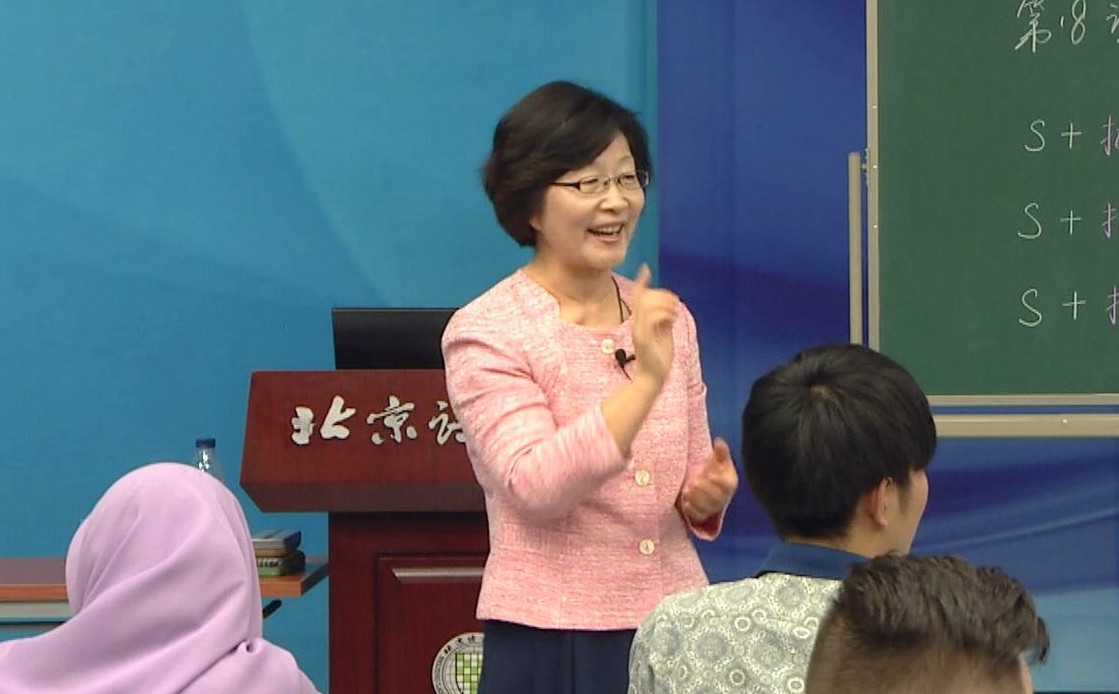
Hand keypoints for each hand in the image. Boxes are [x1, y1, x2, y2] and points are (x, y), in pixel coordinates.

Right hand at [629, 264, 678, 387]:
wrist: (652, 378)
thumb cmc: (658, 358)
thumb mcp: (663, 333)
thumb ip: (664, 319)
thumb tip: (670, 305)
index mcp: (640, 321)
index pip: (638, 297)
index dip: (642, 282)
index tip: (645, 268)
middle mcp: (637, 324)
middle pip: (644, 298)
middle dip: (661, 294)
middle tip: (675, 302)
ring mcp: (639, 331)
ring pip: (647, 305)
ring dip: (664, 304)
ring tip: (674, 311)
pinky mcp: (643, 339)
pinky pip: (651, 319)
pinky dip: (664, 314)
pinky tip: (671, 319)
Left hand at [680, 438, 738, 523]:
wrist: (707, 486)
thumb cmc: (714, 470)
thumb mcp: (718, 460)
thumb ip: (720, 452)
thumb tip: (719, 441)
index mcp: (729, 483)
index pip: (726, 485)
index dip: (716, 480)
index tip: (708, 474)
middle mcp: (723, 498)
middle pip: (715, 498)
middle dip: (702, 489)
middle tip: (693, 482)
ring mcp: (713, 509)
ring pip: (706, 508)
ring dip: (694, 499)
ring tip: (687, 490)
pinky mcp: (703, 516)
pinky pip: (697, 516)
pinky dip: (690, 508)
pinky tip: (685, 501)